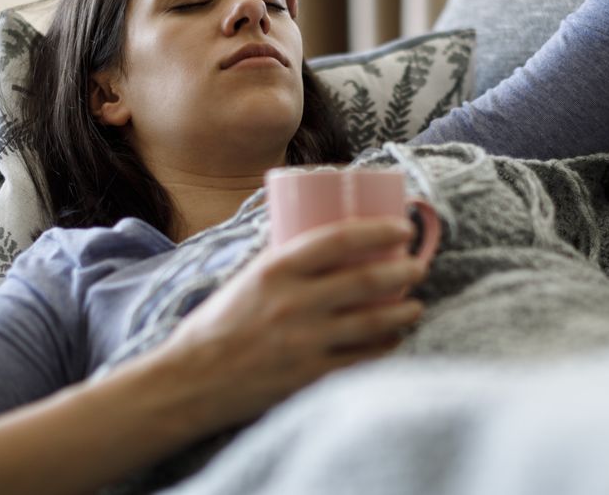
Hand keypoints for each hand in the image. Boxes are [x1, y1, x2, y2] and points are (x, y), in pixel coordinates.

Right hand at [154, 216, 427, 431]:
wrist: (191, 381)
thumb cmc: (218, 325)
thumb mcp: (247, 279)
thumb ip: (286, 263)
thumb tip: (330, 243)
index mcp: (275, 270)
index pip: (339, 239)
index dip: (379, 230)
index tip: (402, 227)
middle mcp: (293, 303)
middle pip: (365, 280)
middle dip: (403, 271)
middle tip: (418, 267)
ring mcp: (304, 342)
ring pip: (372, 322)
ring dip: (404, 312)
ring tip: (415, 306)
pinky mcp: (309, 376)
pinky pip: (361, 360)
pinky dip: (385, 348)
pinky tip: (394, 340)